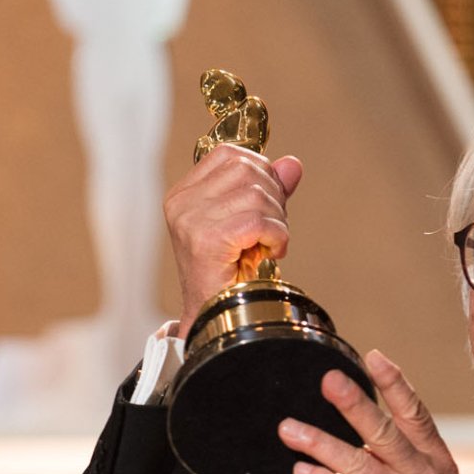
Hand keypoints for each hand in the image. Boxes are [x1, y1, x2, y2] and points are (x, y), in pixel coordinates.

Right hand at [162, 145, 303, 316]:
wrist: (214, 318)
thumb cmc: (228, 275)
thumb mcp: (249, 224)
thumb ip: (268, 190)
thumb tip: (292, 164)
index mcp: (184, 194)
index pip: (229, 155)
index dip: (261, 172)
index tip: (269, 204)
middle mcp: (182, 203)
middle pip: (247, 169)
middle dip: (274, 197)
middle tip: (272, 230)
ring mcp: (191, 220)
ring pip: (256, 194)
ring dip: (277, 220)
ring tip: (269, 244)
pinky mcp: (207, 240)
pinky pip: (258, 221)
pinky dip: (276, 236)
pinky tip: (271, 252)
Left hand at [277, 351, 473, 473]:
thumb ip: (406, 464)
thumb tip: (366, 440)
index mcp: (437, 462)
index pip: (416, 414)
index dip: (395, 384)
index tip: (373, 357)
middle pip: (386, 431)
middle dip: (354, 402)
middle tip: (327, 379)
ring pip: (359, 463)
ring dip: (320, 443)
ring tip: (289, 428)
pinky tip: (301, 471)